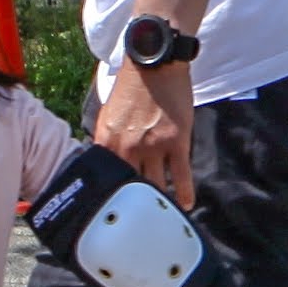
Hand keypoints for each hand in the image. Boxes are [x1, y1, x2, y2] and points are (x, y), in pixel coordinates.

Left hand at [92, 60, 194, 205]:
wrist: (155, 61)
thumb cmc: (131, 85)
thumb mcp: (109, 112)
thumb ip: (106, 139)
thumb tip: (104, 162)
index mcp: (107, 140)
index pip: (104, 178)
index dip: (107, 198)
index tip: (110, 214)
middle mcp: (128, 146)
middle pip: (129, 187)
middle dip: (132, 207)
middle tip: (136, 224)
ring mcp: (154, 145)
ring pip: (155, 185)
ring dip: (158, 202)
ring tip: (159, 217)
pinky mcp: (177, 141)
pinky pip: (180, 175)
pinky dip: (182, 193)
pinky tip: (183, 205)